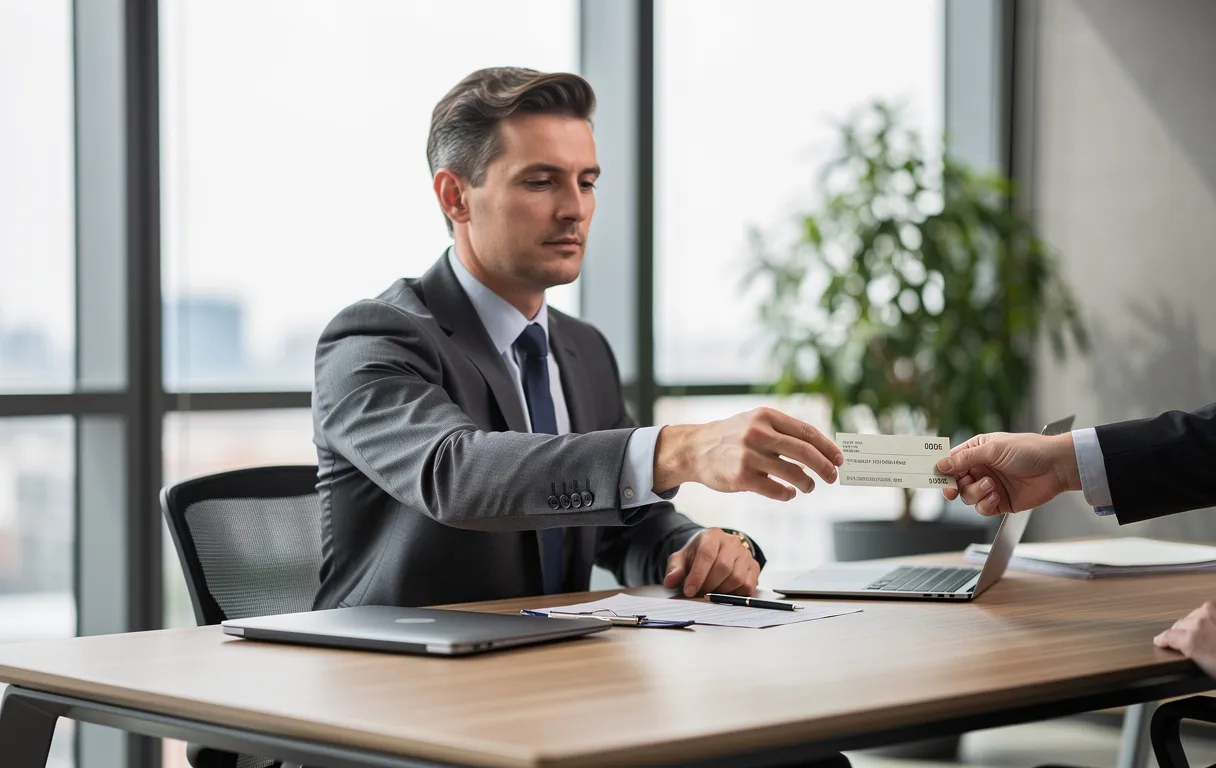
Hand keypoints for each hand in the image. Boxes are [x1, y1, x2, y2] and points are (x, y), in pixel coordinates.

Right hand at [653, 408, 843, 500]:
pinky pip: (776, 490)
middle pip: (804, 452)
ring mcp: (750, 456)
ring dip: (807, 483)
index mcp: (766, 416)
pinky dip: (787, 494)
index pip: (806, 432)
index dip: (827, 447)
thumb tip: (820, 447)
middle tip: (833, 477)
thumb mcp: (754, 422)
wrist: (694, 449)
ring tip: (809, 487)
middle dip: (824, 467)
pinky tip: (788, 493)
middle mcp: (759, 433)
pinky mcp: (742, 477)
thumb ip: (782, 430)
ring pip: (793, 473)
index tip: (839, 459)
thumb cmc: (730, 437)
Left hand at [663, 528, 758, 597]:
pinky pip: (748, 585)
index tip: (689, 591)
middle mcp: (732, 542)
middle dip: (708, 585)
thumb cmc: (697, 556)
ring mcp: (745, 554)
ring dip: (721, 591)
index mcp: (712, 536)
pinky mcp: (754, 567)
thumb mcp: (682, 558)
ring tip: (710, 592)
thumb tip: (670, 581)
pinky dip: (735, 594)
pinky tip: (724, 592)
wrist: (717, 551)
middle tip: (698, 593)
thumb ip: (674, 569)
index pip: (707, 554)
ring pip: (736, 578)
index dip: (698, 575)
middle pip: (723, 567)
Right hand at [935, 432, 1080, 514]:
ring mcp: (990, 486)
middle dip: (954, 486)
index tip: (933, 475)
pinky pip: (982, 508)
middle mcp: (982, 469)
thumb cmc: (1029, 450)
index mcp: (978, 451)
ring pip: (968, 496)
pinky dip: (986, 504)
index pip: (952, 460)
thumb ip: (965, 459)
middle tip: (952, 490)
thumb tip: (941, 465)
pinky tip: (996, 496)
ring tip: (991, 486)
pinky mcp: (1000, 502)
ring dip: (976, 493)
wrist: (1056, 467)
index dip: (941, 468)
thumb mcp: (993, 449)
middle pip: (956, 481)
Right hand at [1155, 602, 1215, 676]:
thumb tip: (1181, 645)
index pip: (1168, 636)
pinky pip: (1208, 609)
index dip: (1163, 640)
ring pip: (1193, 614)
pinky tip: (1212, 624)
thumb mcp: (1206, 665)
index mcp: (1190, 639)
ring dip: (1195, 622)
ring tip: (1203, 633)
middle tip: (1186, 641)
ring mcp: (1210, 611)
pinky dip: (1207, 615)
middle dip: (1181, 632)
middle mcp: (1197, 622)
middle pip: (1180, 623)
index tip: (1160, 641)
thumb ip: (1190, 650)